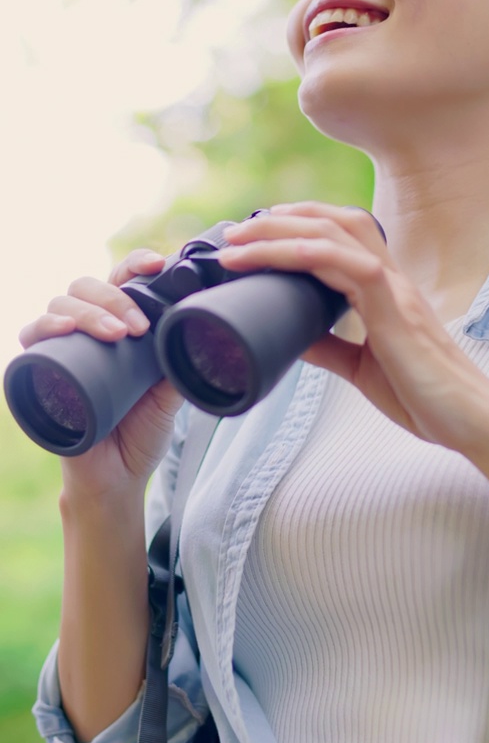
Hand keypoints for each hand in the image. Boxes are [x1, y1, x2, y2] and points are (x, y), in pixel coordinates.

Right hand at [19, 250, 183, 491]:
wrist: (116, 478)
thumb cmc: (141, 432)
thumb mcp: (169, 395)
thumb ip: (180, 364)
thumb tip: (204, 333)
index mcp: (118, 326)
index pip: (120, 280)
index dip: (135, 264)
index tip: (158, 264)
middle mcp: (86, 332)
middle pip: (88, 286)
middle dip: (115, 297)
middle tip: (138, 326)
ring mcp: (61, 349)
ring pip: (61, 305)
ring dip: (89, 312)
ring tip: (116, 334)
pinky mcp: (39, 371)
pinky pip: (31, 337)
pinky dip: (45, 327)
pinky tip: (65, 329)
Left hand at [219, 202, 488, 464]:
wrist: (471, 421)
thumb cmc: (426, 397)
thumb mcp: (362, 368)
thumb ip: (330, 347)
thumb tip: (291, 335)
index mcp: (386, 290)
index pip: (341, 236)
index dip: (299, 226)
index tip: (256, 235)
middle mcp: (391, 279)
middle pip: (334, 223)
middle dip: (280, 220)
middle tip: (235, 232)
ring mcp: (394, 289)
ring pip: (334, 236)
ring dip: (280, 232)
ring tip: (239, 242)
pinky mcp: (394, 309)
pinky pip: (348, 265)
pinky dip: (306, 254)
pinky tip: (274, 258)